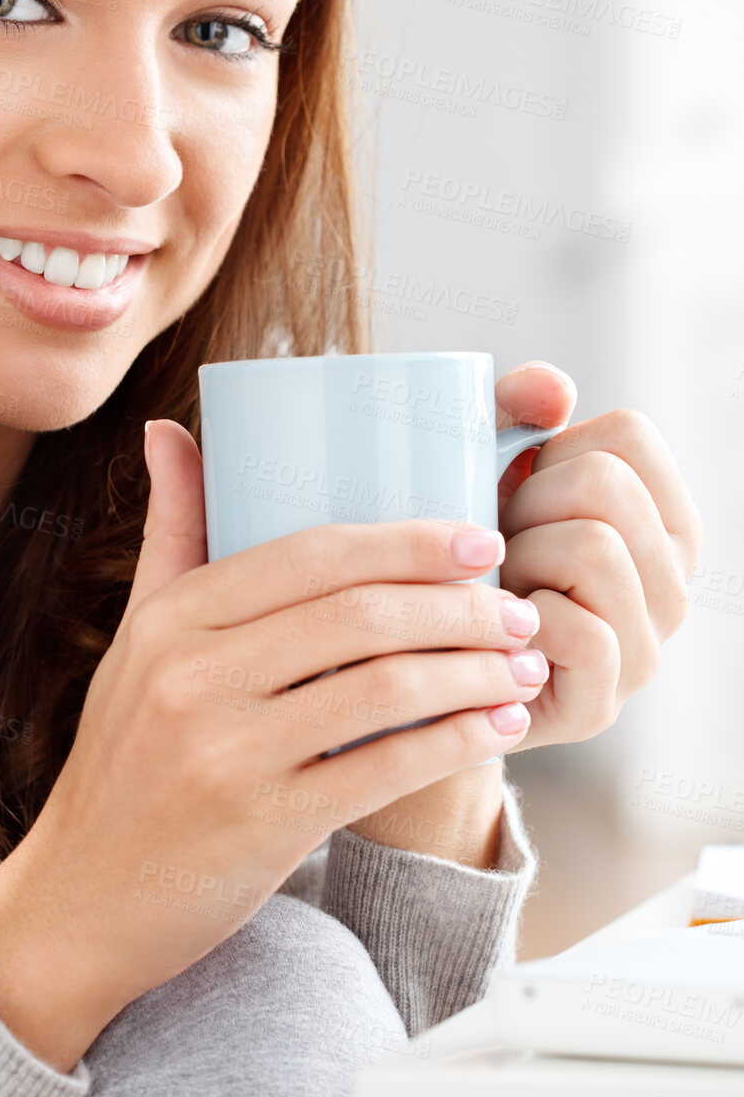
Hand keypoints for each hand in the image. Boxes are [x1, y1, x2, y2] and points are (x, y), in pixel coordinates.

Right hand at [0, 419, 541, 1069]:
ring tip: (524, 664)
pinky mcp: (262, 824)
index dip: (409, 541)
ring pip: (383, 688)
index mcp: (172, 618)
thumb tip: (167, 431)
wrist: (81, 898)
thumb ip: (171, 534)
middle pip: (359, 615)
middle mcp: (193, 677)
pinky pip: (383, 769)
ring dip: (473, 671)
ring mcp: (226, 753)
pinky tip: (497, 728)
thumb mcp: (136, 639)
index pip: (312, 554)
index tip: (480, 540)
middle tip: (518, 608)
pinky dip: (455, 742)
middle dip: (459, 605)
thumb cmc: (123, 759)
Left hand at [495, 361, 702, 747]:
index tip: (524, 489)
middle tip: (499, 544)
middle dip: (528, 503)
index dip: (555, 448)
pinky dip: (521, 621)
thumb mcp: (486, 468)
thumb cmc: (467, 555)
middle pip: (607, 486)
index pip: (630, 433)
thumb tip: (552, 390)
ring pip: (594, 548)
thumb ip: (515, 409)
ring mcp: (647, 650)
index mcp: (663, 519)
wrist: (422, 660)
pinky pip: (577, 630)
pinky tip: (501, 630)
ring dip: (520, 558)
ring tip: (499, 585)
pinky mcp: (602, 705)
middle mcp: (674, 584)